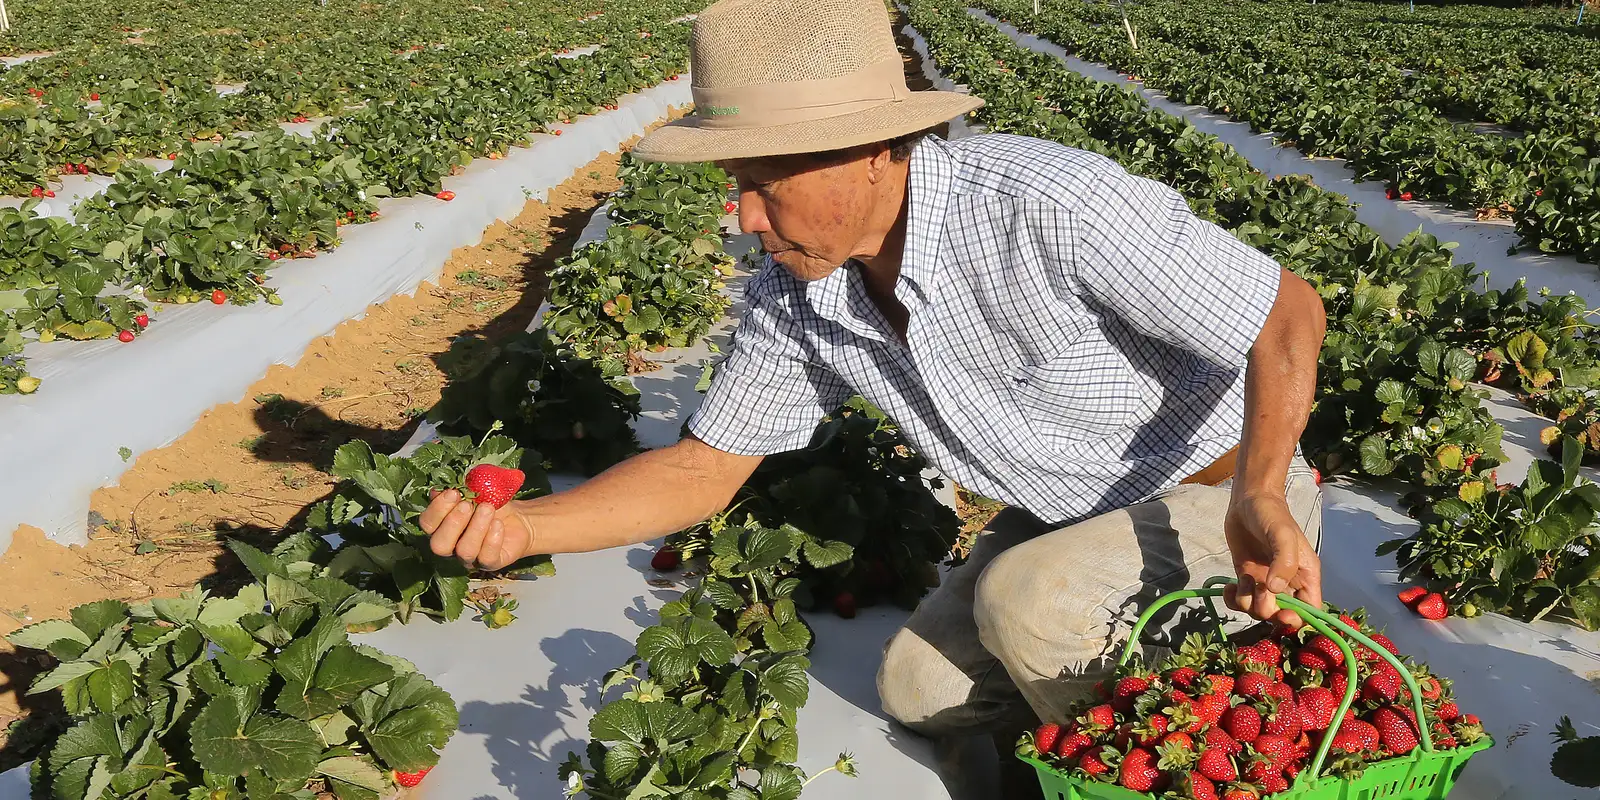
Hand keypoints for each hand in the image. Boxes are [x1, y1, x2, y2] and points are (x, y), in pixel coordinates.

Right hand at [420, 490, 535, 570]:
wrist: (518, 519)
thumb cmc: (490, 505)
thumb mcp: (474, 492)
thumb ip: (457, 491)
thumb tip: (439, 490)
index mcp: (442, 528)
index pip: (427, 524)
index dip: (437, 509)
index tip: (453, 492)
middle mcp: (452, 547)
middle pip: (439, 545)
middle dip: (452, 523)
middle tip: (468, 505)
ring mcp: (471, 559)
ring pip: (465, 551)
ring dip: (476, 527)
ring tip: (488, 508)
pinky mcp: (491, 563)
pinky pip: (487, 558)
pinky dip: (492, 539)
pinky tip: (498, 524)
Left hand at [1222, 491, 1320, 627]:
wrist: (1248, 501)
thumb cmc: (1272, 515)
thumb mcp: (1283, 535)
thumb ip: (1284, 561)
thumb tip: (1275, 589)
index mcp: (1305, 577)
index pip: (1309, 612)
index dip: (1297, 620)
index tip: (1281, 614)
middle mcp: (1287, 584)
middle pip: (1281, 616)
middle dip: (1267, 611)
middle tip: (1258, 591)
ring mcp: (1265, 583)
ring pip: (1258, 611)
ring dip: (1247, 604)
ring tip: (1242, 582)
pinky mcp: (1246, 578)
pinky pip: (1241, 601)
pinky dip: (1232, 599)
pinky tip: (1229, 585)